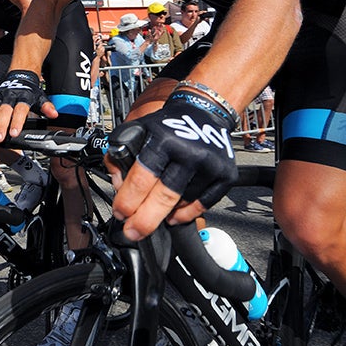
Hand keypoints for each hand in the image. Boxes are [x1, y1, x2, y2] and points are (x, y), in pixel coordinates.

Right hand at [0, 70, 54, 141]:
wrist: (21, 74)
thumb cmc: (31, 90)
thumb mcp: (41, 97)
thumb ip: (46, 107)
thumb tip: (54, 114)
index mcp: (24, 97)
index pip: (20, 111)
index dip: (17, 122)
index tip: (14, 133)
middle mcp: (11, 96)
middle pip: (5, 112)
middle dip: (1, 125)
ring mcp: (1, 95)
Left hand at [110, 90, 237, 240]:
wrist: (204, 113)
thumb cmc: (167, 125)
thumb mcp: (136, 131)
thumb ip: (119, 156)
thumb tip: (119, 189)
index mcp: (165, 140)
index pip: (142, 178)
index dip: (128, 200)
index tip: (121, 214)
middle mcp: (190, 152)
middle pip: (164, 197)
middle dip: (144, 220)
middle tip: (133, 232)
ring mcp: (210, 166)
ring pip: (183, 203)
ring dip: (166, 214)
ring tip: (155, 216)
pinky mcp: (226, 175)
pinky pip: (203, 205)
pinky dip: (187, 213)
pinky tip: (175, 214)